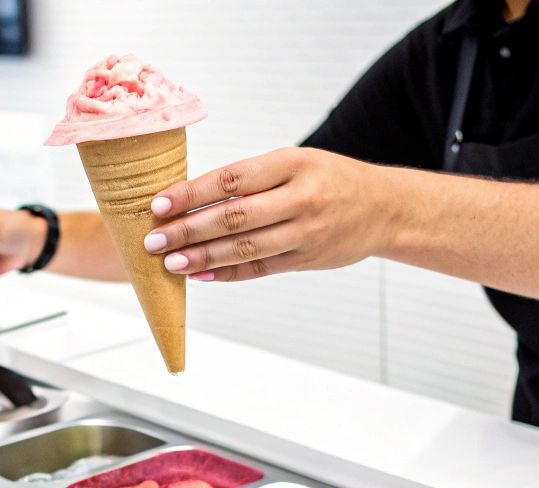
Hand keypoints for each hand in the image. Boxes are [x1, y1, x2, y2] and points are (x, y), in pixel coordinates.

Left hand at [143, 147, 386, 281]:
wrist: (384, 208)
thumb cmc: (330, 179)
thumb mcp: (296, 162)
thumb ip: (252, 178)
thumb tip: (192, 197)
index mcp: (293, 164)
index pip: (231, 179)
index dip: (191, 193)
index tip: (159, 204)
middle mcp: (301, 198)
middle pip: (234, 217)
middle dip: (188, 230)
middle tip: (154, 240)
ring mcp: (306, 232)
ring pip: (245, 247)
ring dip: (203, 257)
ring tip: (171, 263)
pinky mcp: (308, 259)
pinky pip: (260, 269)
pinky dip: (228, 273)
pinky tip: (201, 274)